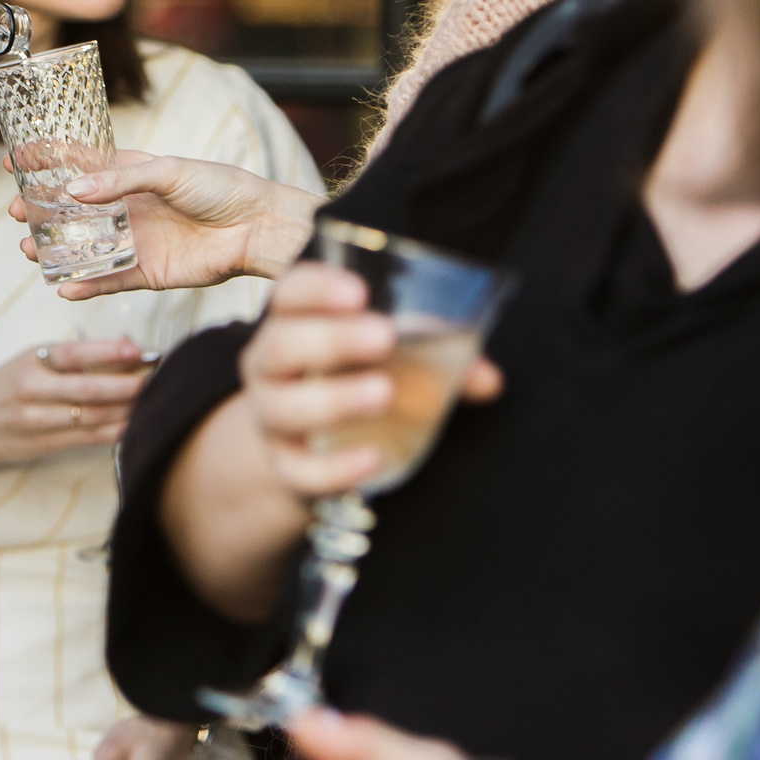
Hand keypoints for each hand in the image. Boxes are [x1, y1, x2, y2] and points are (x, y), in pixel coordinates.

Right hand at [0, 338, 152, 472]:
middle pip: (89, 390)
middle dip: (128, 383)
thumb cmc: (4, 388)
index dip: (107, 351)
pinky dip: (116, 430)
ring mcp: (39, 422)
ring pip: (93, 416)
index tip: (137, 348)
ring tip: (156, 395)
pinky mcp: (47, 445)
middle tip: (157, 374)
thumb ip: (69, 357)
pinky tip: (137, 421)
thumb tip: (123, 346)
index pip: (72, 354)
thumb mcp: (28, 361)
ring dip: (128, 407)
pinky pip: (89, 439)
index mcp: (29, 363)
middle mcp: (32, 392)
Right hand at [6, 152, 321, 300]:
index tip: (11, 161)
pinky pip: (109, 281)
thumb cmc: (221, 187)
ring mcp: (135, 241)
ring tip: (29, 250)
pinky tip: (62, 287)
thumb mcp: (170, 171)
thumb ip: (121, 181)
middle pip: (72, 211)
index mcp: (131, 175)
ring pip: (84, 249)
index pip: (79, 165)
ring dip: (55, 250)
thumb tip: (74, 190)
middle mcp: (127, 208)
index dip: (45, 161)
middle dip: (40, 211)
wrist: (257, 227)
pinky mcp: (147, 272)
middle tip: (13, 212)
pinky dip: (86, 286)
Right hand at [240, 264, 502, 501]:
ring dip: (334, 399)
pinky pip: (299, 471)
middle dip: (331, 339)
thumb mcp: (389, 359)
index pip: (290, 293)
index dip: (317, 288)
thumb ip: (436, 359)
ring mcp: (271, 417)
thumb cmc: (351, 379)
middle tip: (383, 337)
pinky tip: (372, 459)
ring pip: (284, 408)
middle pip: (282, 346)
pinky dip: (334, 468)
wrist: (303, 447)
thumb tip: (488, 379)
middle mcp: (271, 366)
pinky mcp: (284, 468)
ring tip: (384, 393)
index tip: (359, 291)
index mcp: (293, 322)